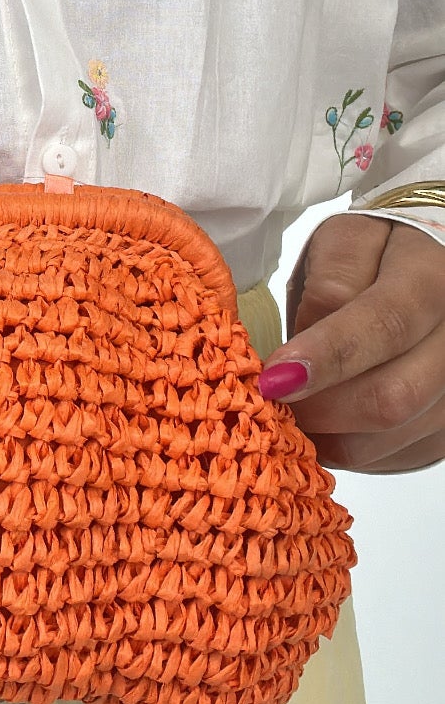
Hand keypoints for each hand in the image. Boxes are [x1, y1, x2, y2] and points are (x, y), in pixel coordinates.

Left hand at [256, 213, 444, 472]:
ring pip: (393, 436)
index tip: (274, 379)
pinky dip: (350, 447)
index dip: (325, 356)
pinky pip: (395, 456)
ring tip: (296, 408)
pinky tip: (329, 420)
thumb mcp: (343, 247)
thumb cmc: (374, 256)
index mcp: (429, 277)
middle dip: (322, 409)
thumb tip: (296, 362)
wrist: (424, 271)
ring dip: (331, 434)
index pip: (383, 323)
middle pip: (394, 396)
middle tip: (275, 402)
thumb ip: (325, 292)